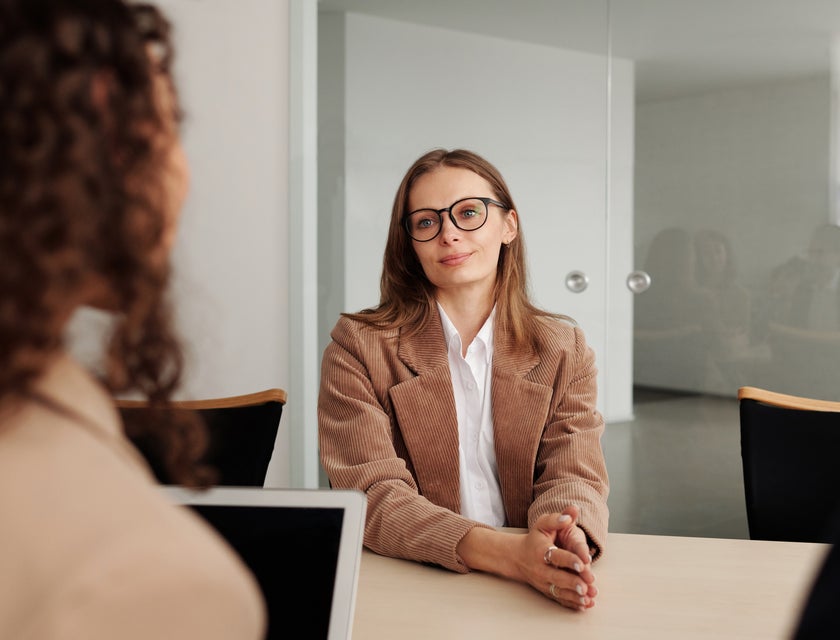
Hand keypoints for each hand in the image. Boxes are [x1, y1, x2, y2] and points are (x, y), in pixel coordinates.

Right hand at [456, 505, 597, 609]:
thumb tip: (573, 511)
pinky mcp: (547, 590)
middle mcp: (541, 569)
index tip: (583, 563)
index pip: (556, 556)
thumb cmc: (534, 539)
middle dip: (573, 583)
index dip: (570, 560)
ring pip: (559, 591)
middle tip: (587, 586)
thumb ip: (558, 518)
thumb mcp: (543, 524)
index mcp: (541, 551)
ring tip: (589, 599)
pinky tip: (584, 605)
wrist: (517, 557)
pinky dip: (572, 604)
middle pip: (557, 578)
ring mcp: (543, 582)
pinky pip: (559, 599)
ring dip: (574, 596)